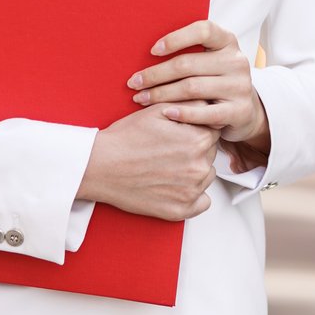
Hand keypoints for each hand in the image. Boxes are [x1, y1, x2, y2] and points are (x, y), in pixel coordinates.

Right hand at [76, 106, 217, 220]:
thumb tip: (209, 103)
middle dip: (196, 150)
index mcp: (198, 140)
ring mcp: (191, 191)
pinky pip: (202, 203)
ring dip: (194, 171)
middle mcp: (199, 166)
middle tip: (169, 150)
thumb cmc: (126, 138)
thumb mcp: (159, 110)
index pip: (213, 132)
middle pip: (210, 154)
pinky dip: (193, 196)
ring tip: (167, 167)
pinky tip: (174, 186)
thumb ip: (191, 105)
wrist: (100, 166)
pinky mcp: (180, 210)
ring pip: (206, 176)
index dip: (196, 130)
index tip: (180, 134)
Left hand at [130, 20, 271, 170]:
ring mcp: (240, 86)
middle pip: (189, 64)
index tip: (153, 50)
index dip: (176, 38)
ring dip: (161, 94)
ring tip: (141, 98)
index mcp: (227, 41)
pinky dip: (183, 113)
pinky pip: (206, 113)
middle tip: (134, 82)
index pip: (203, 30)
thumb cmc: (214, 80)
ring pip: (192, 88)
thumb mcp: (209, 60)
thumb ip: (189, 52)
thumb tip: (145, 47)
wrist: (244, 110)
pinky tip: (166, 113)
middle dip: (156, 74)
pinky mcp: (240, 111)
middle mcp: (237, 61)